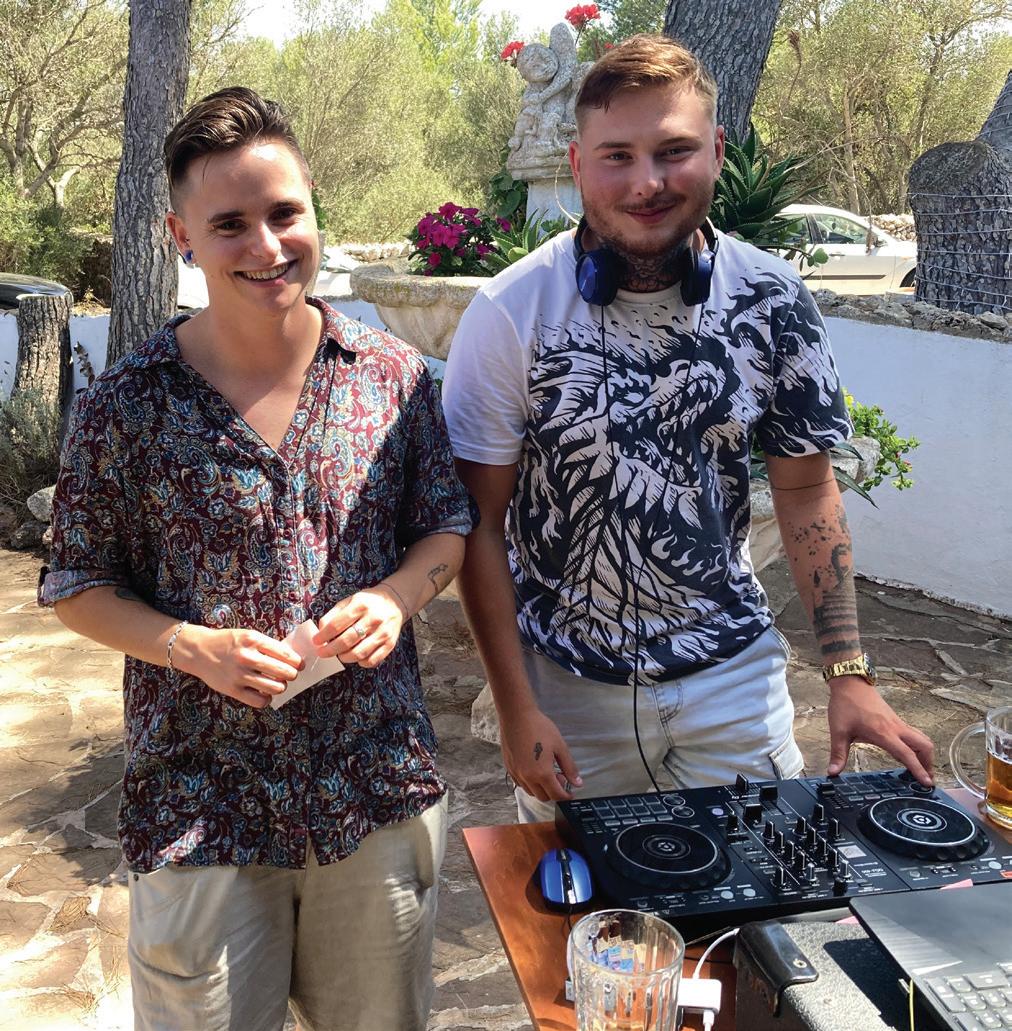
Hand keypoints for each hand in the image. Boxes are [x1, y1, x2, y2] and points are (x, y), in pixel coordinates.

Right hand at [176, 626, 302, 708]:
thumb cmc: (227, 642)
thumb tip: (291, 658)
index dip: (297, 662)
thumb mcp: (248, 636)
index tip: (300, 665)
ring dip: (281, 687)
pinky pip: (259, 701)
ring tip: (278, 684)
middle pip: (284, 672)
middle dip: (292, 675)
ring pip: (275, 687)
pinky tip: (265, 693)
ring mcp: (239, 675)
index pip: (286, 654)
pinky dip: (267, 699)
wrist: (199, 650)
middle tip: (290, 675)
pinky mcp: (232, 689)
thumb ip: (267, 645)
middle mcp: (247, 657)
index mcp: (254, 640)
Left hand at [313, 585, 405, 667]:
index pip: (337, 625)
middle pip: (346, 641)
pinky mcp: (390, 644)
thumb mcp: (349, 601)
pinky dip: (361, 663)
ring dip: (344, 657)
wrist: (395, 602)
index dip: (323, 636)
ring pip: (359, 653)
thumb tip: (321, 631)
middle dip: (330, 650)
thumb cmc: (368, 602)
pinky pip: (372, 661)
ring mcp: (383, 633)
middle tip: (322, 653)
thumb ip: (333, 615)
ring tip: (339, 654)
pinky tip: (356, 657)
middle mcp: (373, 619)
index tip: (316, 641)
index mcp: (360, 605)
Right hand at [500, 703, 582, 802]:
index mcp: (542, 773)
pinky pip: (520, 784)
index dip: (566, 796)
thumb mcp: (560, 746)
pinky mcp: (509, 768)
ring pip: (531, 792)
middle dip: (554, 792)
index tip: (570, 792)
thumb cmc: (540, 728)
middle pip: (543, 797)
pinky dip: (529, 783)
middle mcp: (528, 778)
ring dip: (541, 788)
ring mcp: (516, 773)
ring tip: (546, 772)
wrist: (516, 716)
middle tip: (559, 776)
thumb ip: (569, 767)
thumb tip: (577, 783)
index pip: (556, 795)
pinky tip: (534, 769)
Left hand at [827, 676, 933, 785]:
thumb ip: (838, 754)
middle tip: (926, 779)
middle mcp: (896, 728)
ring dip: (925, 754)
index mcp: (883, 733)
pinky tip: (908, 754)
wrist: (850, 683)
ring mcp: (898, 723)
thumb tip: (832, 772)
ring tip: (921, 769)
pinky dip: (917, 746)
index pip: (907, 754)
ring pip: (921, 739)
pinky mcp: (895, 720)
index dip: (918, 770)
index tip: (927, 783)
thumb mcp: (838, 731)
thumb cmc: (845, 705)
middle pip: (924, 746)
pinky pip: (913, 734)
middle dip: (929, 763)